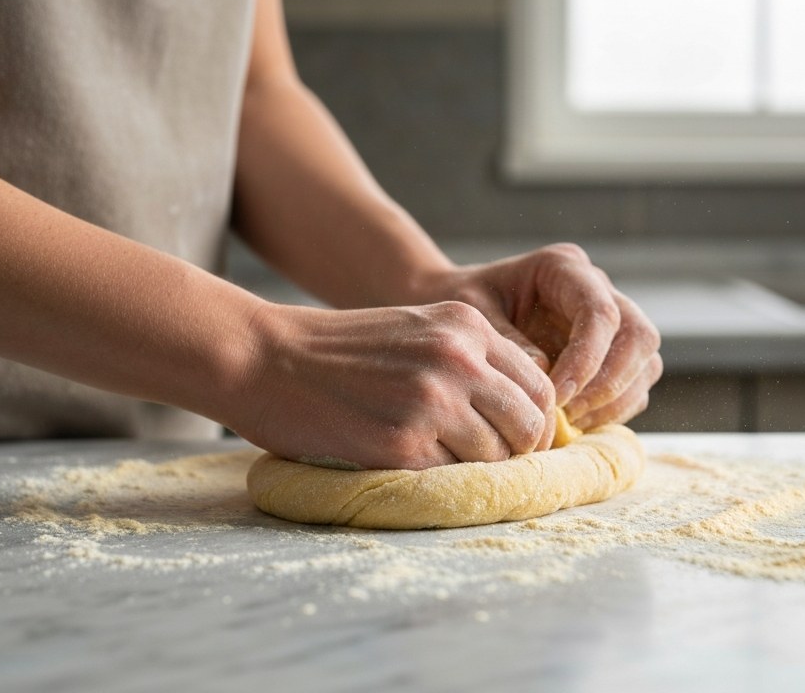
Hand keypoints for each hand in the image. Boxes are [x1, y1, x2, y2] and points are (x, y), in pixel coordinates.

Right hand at [235, 301, 555, 469]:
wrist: (264, 358)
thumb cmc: (339, 351)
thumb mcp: (418, 330)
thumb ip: (471, 361)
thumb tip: (527, 418)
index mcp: (467, 326)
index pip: (540, 386)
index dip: (537, 422)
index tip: (519, 440)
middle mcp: (459, 360)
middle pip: (530, 425)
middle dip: (518, 452)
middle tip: (490, 464)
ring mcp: (433, 403)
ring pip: (495, 457)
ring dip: (474, 468)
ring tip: (435, 458)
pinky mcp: (403, 445)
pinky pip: (449, 478)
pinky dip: (435, 479)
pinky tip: (404, 461)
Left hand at [410, 244, 662, 429]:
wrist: (459, 315)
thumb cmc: (461, 304)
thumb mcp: (472, 314)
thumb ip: (508, 342)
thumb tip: (547, 378)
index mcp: (564, 268)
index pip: (600, 313)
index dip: (587, 359)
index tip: (555, 396)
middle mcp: (597, 289)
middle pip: (638, 336)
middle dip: (609, 383)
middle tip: (567, 415)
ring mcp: (611, 321)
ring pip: (645, 363)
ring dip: (614, 402)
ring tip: (568, 425)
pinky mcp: (612, 354)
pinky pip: (634, 386)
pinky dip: (612, 411)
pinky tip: (574, 425)